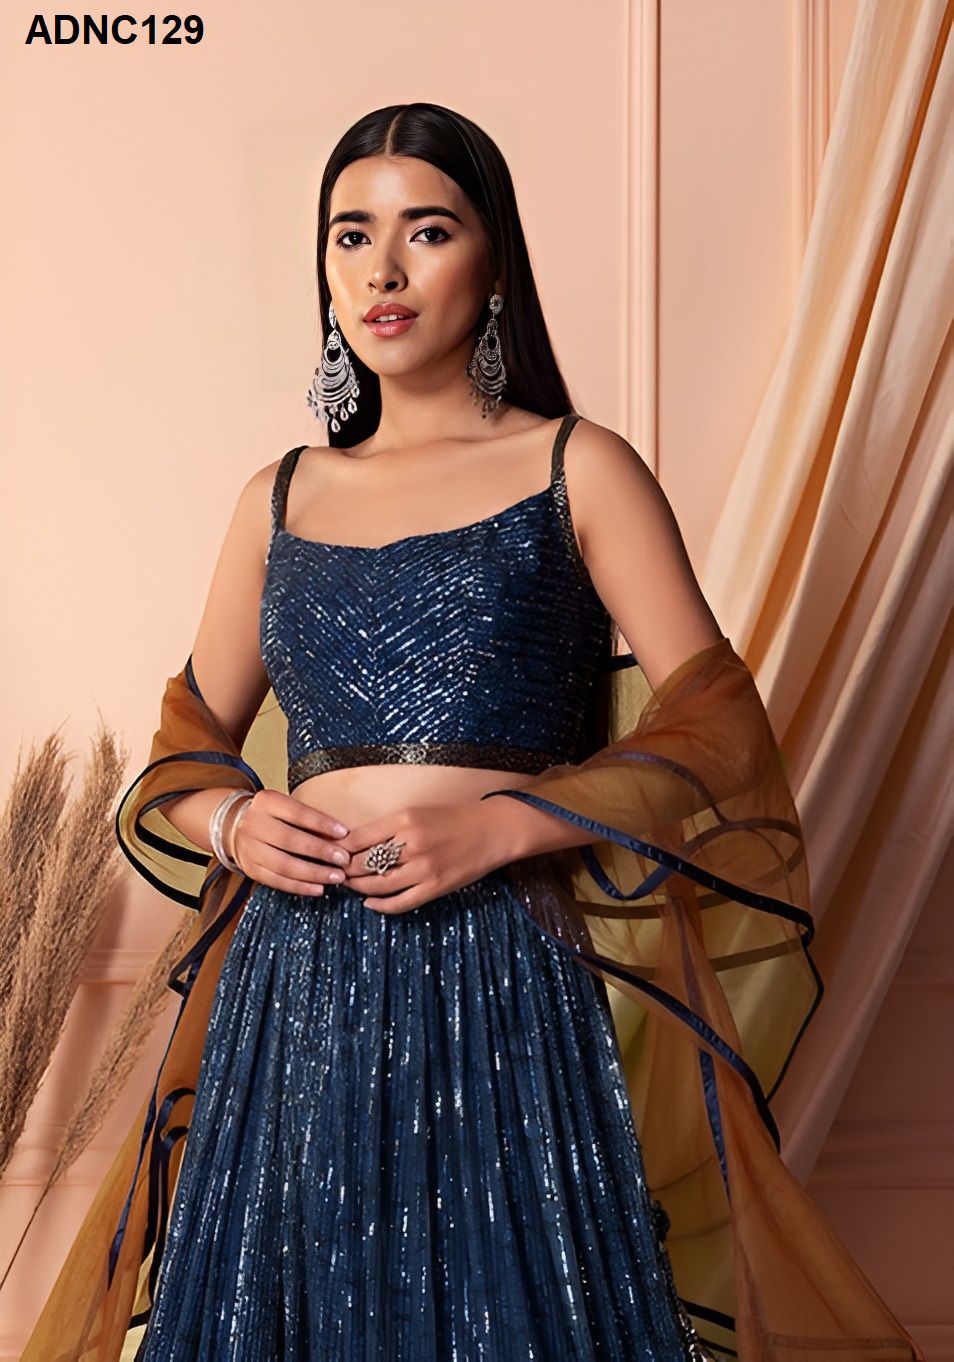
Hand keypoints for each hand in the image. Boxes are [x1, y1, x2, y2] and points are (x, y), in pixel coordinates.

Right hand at [229, 788, 352, 894]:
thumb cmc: (272, 815)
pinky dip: (300, 887)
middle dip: (321, 851)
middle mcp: (255, 824)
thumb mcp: (285, 806)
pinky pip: (277, 881)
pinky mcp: (251, 869)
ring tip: (337, 877)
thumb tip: (340, 835)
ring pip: (284, 865)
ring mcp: (250, 849)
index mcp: (267, 802)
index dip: (321, 823)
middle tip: (344, 859)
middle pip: (290, 840)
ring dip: (314, 873)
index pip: (297, 813)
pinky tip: (319, 888)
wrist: (234, 826)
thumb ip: (308, 817)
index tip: (344, 833)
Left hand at [337, 801, 514, 913]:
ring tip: (350, 886)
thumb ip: (390, 827)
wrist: (492, 830)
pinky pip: (399, 903)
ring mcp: (423, 868)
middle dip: (344, 870)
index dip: (340, 849)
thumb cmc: (454, 818)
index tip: (331, 853)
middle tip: (335, 873)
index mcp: (405, 819)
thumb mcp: (419, 813)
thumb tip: (356, 842)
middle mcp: (411, 843)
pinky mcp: (434, 887)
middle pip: (362, 863)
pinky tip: (370, 903)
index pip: (358, 838)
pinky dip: (380, 906)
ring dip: (358, 888)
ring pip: (376, 885)